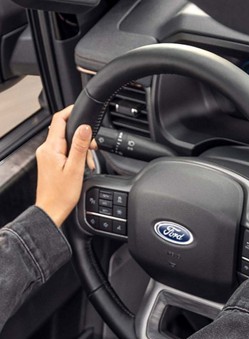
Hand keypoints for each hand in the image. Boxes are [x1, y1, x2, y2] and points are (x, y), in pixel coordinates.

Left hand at [35, 106, 96, 226]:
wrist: (51, 210)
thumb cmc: (62, 194)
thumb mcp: (75, 168)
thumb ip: (80, 146)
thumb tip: (85, 128)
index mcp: (51, 148)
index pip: (59, 120)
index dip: (70, 112)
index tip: (81, 109)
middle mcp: (45, 150)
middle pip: (64, 131)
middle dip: (81, 136)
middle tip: (93, 147)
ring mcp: (46, 156)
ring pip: (65, 142)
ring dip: (79, 148)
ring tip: (88, 163)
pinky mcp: (49, 162)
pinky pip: (63, 152)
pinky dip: (74, 155)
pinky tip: (81, 166)